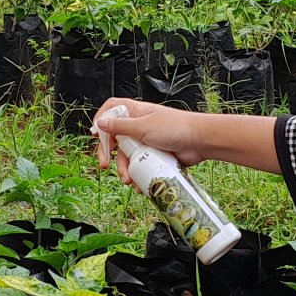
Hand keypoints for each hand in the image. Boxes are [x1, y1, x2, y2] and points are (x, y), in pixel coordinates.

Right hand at [91, 99, 208, 183]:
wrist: (200, 142)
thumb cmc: (176, 127)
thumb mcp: (143, 127)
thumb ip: (120, 127)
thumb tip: (100, 124)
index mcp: (135, 113)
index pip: (111, 111)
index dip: (101, 121)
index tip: (96, 136)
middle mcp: (139, 126)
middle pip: (115, 138)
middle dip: (108, 153)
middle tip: (104, 165)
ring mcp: (147, 141)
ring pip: (127, 156)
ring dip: (124, 169)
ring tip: (128, 180)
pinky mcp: (155, 155)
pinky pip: (140, 165)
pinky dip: (137, 175)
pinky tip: (139, 183)